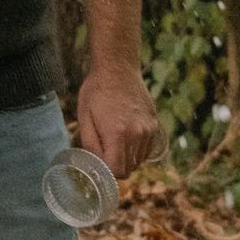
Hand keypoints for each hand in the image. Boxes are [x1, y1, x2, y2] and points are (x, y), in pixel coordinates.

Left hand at [76, 64, 159, 180]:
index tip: (99, 162)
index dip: (107, 172)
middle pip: (130, 168)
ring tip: (115, 139)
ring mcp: (149, 130)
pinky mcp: (155, 124)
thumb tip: (95, 165)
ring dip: (127, 157)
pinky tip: (126, 134)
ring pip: (139, 160)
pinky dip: (137, 148)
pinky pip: (147, 148)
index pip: (118, 172)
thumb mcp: (84, 116)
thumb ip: (90, 145)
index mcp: (118, 134)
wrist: (118, 68)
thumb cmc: (96, 90)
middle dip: (116, 166)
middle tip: (104, 151)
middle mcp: (137, 134)